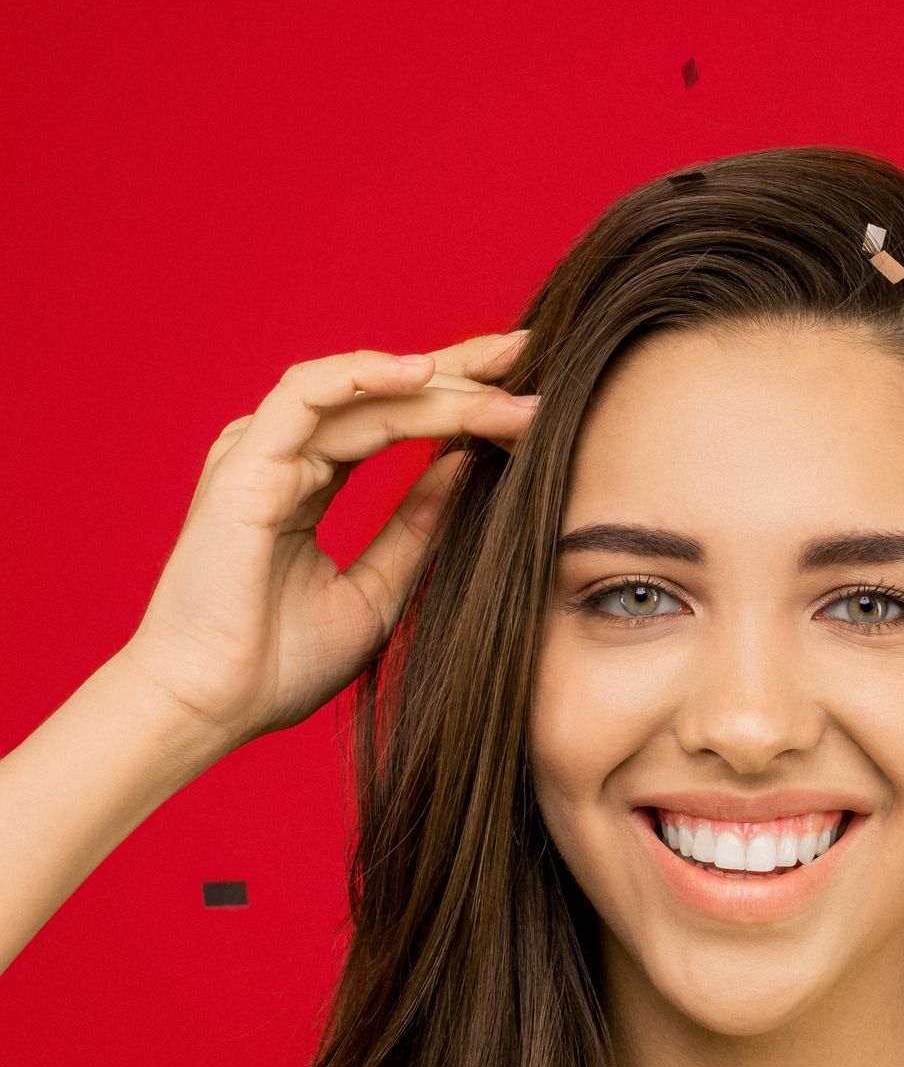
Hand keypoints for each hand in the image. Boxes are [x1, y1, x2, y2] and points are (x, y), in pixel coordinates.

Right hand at [118, 331, 542, 747]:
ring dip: (434, 382)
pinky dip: (364, 374)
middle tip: (528, 359)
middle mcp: (282, 456)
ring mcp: (261, 453)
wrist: (212, 706)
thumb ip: (416, 525)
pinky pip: (307, 395)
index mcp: (306, 483)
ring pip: (359, 392)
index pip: (390, 419)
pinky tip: (423, 374)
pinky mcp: (245, 461)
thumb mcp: (376, 589)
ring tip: (503, 380)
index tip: (525, 397)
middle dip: (459, 375)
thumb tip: (466, 465)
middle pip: (381, 393)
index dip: (457, 402)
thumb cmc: (277, 664)